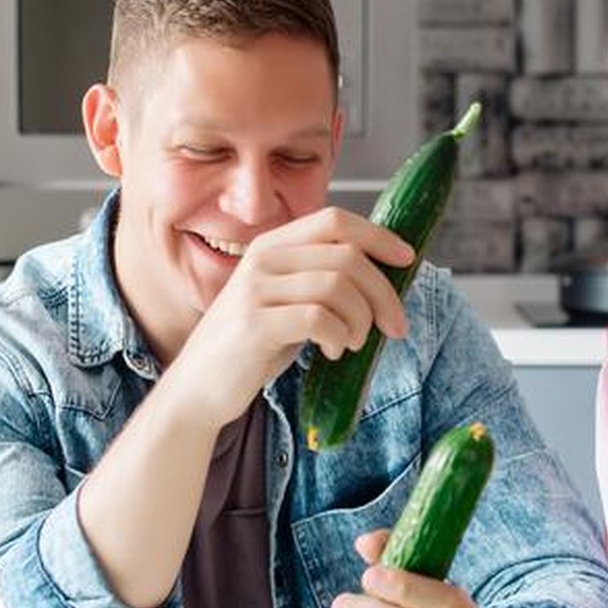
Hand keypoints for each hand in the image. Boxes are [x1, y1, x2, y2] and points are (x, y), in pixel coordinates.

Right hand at [167, 207, 415, 431]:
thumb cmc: (252, 347)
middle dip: (384, 293)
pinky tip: (332, 353)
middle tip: (395, 327)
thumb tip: (384, 280)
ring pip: (337, 286)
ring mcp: (255, 289)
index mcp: (273, 245)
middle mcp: (262, 258)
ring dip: (360, 320)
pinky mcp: (254, 323)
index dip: (378, 236)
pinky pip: (318, 318)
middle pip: (347, 256)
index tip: (408, 259)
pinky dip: (338, 337)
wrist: (199, 388)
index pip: (335, 220)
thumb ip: (322, 282)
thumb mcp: (288, 303)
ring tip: (352, 343)